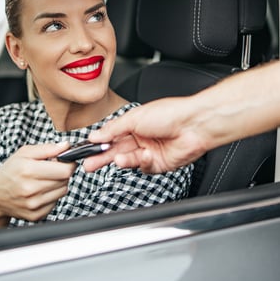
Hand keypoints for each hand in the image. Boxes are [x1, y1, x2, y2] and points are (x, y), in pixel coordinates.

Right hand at [0, 141, 74, 235]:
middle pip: (65, 180)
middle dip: (61, 173)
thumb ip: (47, 148)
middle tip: (50, 170)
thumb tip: (66, 146)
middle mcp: (31, 189)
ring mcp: (34, 204)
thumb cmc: (9, 173)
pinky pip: (55, 203)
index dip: (68, 164)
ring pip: (62, 191)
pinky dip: (51, 196)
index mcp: (28, 170)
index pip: (65, 170)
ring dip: (57, 185)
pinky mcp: (36, 215)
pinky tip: (40, 192)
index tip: (65, 161)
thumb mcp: (23, 154)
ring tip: (43, 181)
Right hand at [84, 97, 208, 172]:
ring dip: (121, 160)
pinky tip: (144, 155)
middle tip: (88, 164)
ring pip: (128, 160)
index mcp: (133, 124)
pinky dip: (141, 162)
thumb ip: (113, 129)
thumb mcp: (134, 118)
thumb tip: (96, 135)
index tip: (85, 149)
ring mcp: (149, 151)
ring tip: (116, 158)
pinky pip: (143, 167)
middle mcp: (140, 138)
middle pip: (116, 150)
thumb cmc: (169, 113)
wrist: (194, 124)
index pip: (110, 135)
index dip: (98, 142)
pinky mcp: (159, 163)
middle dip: (101, 157)